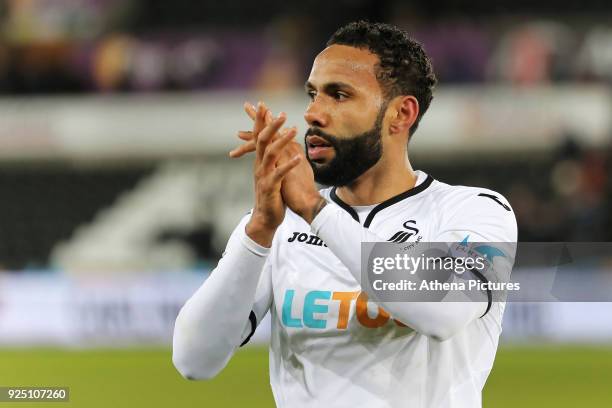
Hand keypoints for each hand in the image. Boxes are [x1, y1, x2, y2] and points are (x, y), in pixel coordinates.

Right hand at [231, 103, 325, 223]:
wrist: (265, 218)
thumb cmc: (272, 195)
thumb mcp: (272, 173)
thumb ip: (274, 160)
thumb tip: (280, 145)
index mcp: (260, 161)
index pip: (258, 136)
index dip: (260, 120)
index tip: (263, 104)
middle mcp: (259, 166)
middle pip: (262, 140)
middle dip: (270, 125)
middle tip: (280, 112)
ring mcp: (263, 176)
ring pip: (270, 153)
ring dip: (282, 140)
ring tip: (293, 129)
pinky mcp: (270, 187)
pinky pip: (279, 174)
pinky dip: (289, 164)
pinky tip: (298, 157)